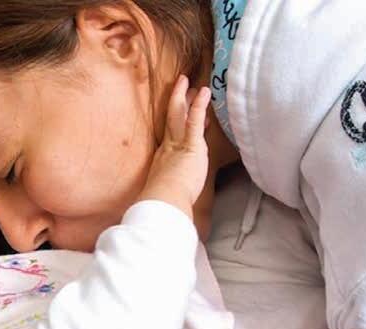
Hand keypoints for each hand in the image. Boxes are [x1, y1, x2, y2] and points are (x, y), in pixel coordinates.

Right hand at [140, 75, 210, 218]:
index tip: (177, 112)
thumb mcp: (164, 197)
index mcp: (162, 161)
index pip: (169, 137)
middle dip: (176, 102)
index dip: (174, 122)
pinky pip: (193, 121)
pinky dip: (198, 106)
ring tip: (190, 82)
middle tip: (181, 86)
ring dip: (185, 97)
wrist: (163, 203)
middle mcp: (168, 149)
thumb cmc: (163, 204)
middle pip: (171, 120)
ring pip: (180, 115)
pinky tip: (204, 92)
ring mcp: (177, 146)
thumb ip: (168, 196)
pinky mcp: (189, 146)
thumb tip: (171, 208)